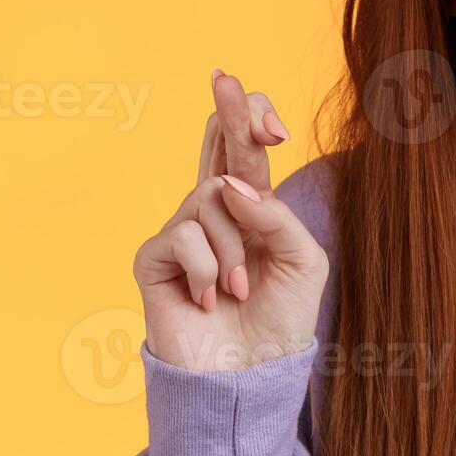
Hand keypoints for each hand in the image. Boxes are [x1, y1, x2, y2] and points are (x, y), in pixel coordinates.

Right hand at [131, 70, 329, 372]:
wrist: (248, 378)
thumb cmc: (279, 321)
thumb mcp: (302, 261)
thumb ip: (276, 216)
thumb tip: (230, 185)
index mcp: (251, 207)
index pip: (243, 148)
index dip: (248, 119)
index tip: (269, 115)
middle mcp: (211, 212)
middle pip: (216, 145)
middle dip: (228, 110)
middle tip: (225, 77)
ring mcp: (179, 232)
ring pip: (210, 199)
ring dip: (234, 247)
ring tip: (238, 291)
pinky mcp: (152, 259)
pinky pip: (183, 235)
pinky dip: (207, 267)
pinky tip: (209, 299)